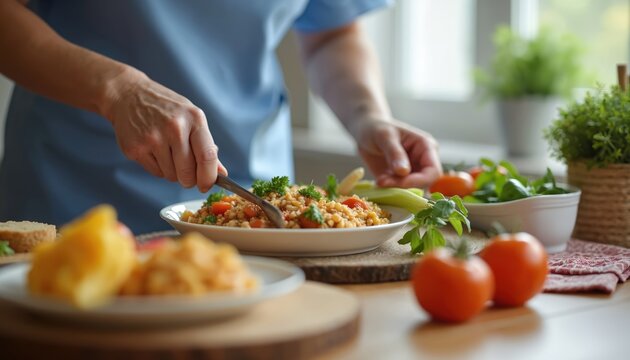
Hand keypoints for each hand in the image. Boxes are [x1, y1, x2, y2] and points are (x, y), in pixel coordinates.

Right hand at [103, 71, 225, 191]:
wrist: (129, 95)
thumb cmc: (167, 109)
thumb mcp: (192, 119)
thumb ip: (207, 146)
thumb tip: (222, 174)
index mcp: (194, 119)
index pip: (207, 156)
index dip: (209, 177)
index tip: (206, 185)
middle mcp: (174, 128)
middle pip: (188, 173)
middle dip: (189, 180)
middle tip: (187, 174)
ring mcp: (153, 138)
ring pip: (171, 176)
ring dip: (172, 172)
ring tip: (167, 152)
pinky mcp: (135, 148)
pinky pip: (156, 173)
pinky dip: (158, 168)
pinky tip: (154, 151)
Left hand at [355, 119, 441, 187]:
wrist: (366, 131)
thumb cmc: (377, 128)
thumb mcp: (385, 136)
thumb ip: (395, 153)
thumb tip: (404, 172)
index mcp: (426, 147)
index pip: (433, 171)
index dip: (419, 180)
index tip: (400, 182)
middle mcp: (422, 161)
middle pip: (423, 183)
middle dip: (404, 185)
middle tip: (383, 181)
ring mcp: (412, 171)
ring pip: (411, 188)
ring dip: (395, 187)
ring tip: (380, 179)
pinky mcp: (400, 178)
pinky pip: (399, 189)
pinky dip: (389, 188)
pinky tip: (379, 180)